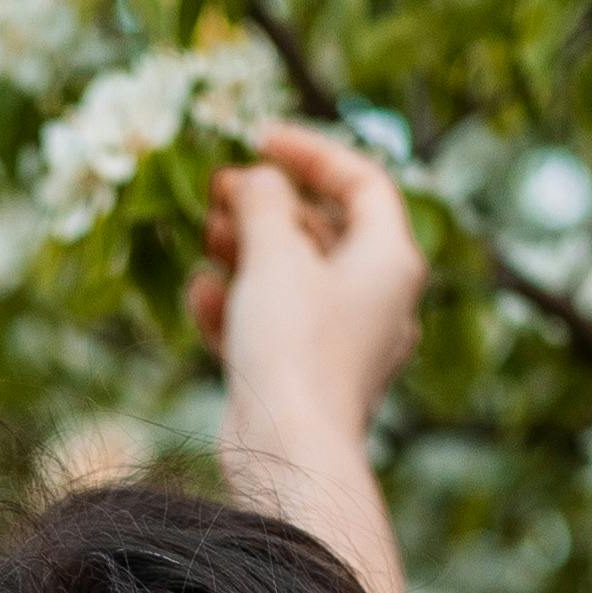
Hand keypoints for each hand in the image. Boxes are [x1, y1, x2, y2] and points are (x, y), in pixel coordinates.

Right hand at [187, 123, 422, 447]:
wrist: (290, 453)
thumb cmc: (294, 345)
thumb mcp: (274, 253)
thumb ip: (262, 200)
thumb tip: (252, 179)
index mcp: (391, 259)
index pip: (362, 181)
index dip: (310, 152)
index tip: (258, 139)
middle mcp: (379, 298)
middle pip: (324, 230)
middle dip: (267, 206)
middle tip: (217, 191)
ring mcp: (345, 342)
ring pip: (296, 277)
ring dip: (247, 251)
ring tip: (204, 237)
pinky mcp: (309, 377)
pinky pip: (277, 324)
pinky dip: (242, 304)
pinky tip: (201, 295)